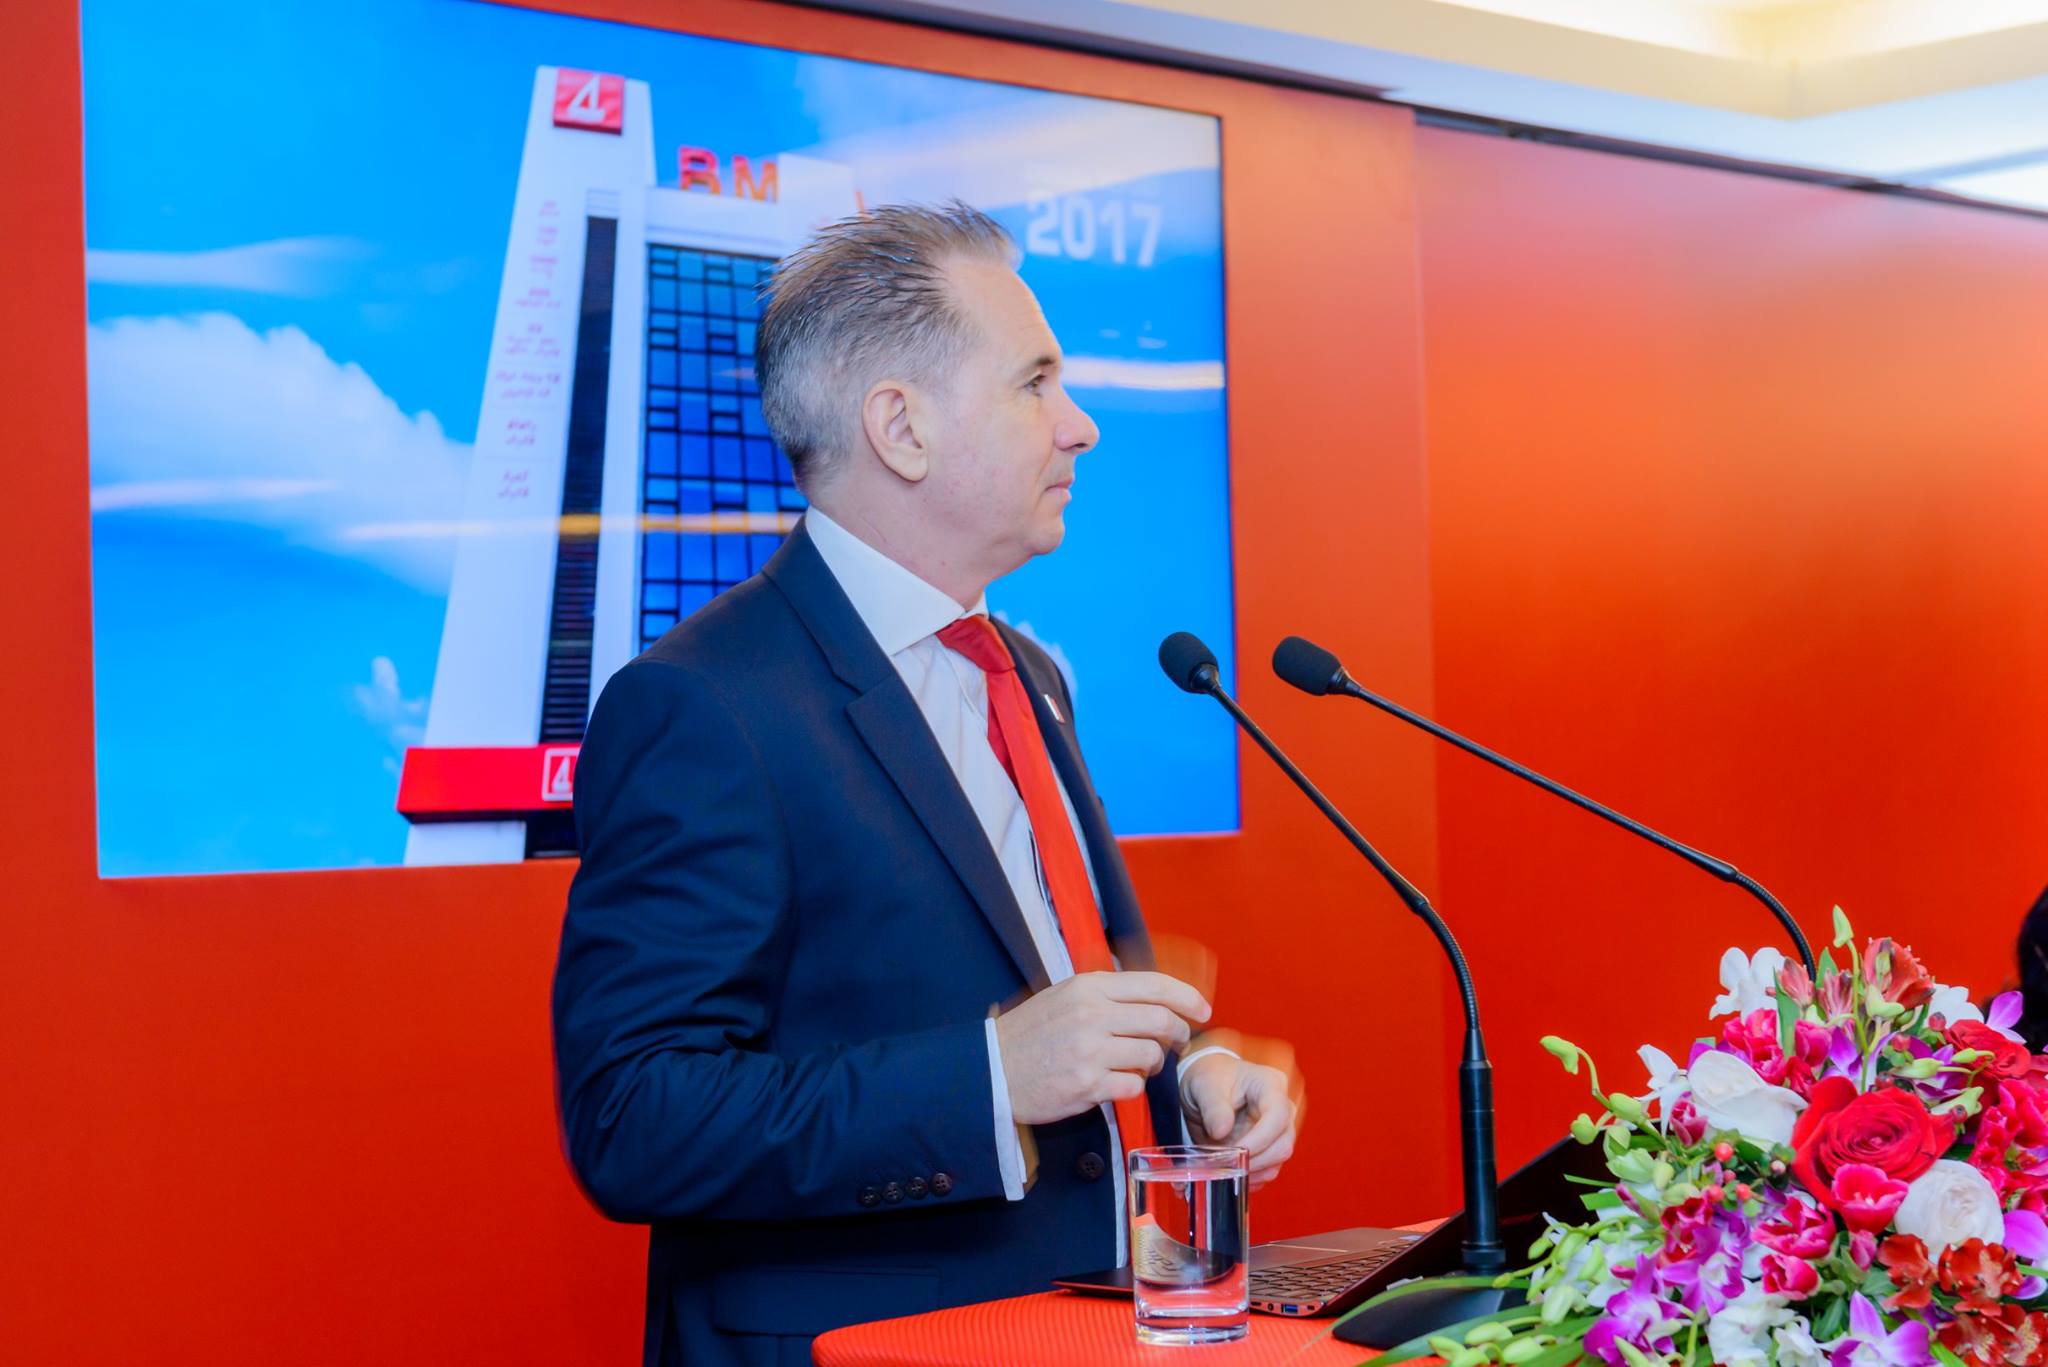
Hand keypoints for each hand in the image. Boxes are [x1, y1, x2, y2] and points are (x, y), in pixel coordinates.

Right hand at [995, 971, 1211, 1125]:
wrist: (992, 1070)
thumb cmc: (1031, 1034)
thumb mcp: (1065, 996)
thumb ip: (1106, 992)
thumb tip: (1152, 994)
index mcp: (1088, 987)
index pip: (1154, 985)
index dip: (1187, 997)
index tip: (1202, 1009)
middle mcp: (1092, 1014)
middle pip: (1161, 1021)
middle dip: (1177, 1034)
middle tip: (1174, 1042)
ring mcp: (1090, 1051)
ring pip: (1151, 1055)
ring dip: (1152, 1063)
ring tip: (1136, 1065)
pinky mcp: (1088, 1085)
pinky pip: (1134, 1086)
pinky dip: (1132, 1087)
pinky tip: (1115, 1083)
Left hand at [1181, 1053, 1299, 1189]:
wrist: (1206, 1084)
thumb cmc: (1209, 1076)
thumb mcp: (1204, 1085)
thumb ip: (1213, 1107)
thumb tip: (1221, 1132)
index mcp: (1270, 1085)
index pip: (1278, 1116)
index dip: (1259, 1139)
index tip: (1234, 1151)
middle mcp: (1281, 1109)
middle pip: (1282, 1144)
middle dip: (1254, 1161)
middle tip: (1223, 1165)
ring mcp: (1278, 1131)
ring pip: (1277, 1162)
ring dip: (1250, 1172)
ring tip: (1222, 1169)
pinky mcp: (1268, 1148)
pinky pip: (1266, 1171)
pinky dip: (1248, 1178)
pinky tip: (1228, 1174)